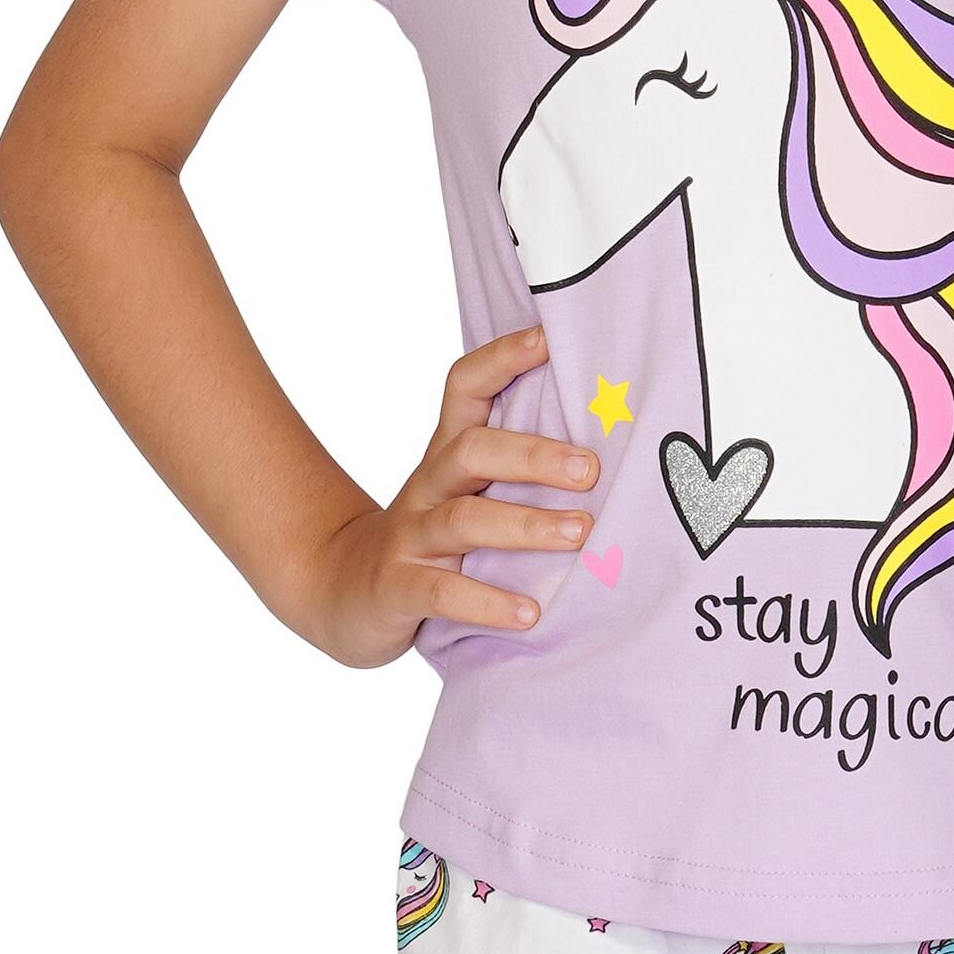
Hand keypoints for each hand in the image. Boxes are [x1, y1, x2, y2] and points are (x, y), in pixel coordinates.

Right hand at [293, 324, 595, 666]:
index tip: (547, 339)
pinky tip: (530, 614)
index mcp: (449, 455)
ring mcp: (410, 536)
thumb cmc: (431, 539)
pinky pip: (443, 592)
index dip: (501, 358)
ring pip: (463, 519)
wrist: (344, 591)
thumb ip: (517, 469)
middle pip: (471, 450)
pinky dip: (488, 603)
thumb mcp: (466, 493)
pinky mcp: (398, 587)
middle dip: (533, 456)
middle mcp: (429, 486)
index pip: (464, 387)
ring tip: (578, 534)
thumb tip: (609, 451)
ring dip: (525, 525)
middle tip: (591, 470)